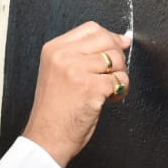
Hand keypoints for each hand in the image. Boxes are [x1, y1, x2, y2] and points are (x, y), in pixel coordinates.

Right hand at [21, 21, 130, 166]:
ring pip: (115, 59)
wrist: (47, 138)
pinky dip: (121, 90)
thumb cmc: (54, 111)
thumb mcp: (58, 73)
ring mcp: (76, 70)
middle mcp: (63, 56)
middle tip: (113, 73)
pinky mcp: (91, 87)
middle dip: (117, 56)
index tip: (118, 47)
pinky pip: (119, 80)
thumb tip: (119, 40)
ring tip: (110, 89)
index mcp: (53, 50)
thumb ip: (81, 55)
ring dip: (120, 75)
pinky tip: (110, 99)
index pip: (91, 29)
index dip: (109, 37)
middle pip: (106, 40)